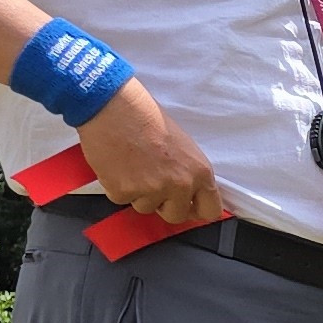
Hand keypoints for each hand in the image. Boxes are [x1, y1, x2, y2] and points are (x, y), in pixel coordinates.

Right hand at [80, 81, 220, 224]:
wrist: (112, 107)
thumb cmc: (146, 117)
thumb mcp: (183, 145)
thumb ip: (189, 172)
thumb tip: (189, 191)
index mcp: (200, 172)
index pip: (210, 210)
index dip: (196, 209)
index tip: (187, 206)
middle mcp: (179, 185)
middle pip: (176, 216)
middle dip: (164, 204)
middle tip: (152, 182)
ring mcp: (151, 191)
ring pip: (146, 207)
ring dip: (139, 193)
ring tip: (132, 166)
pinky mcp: (124, 192)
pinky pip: (121, 199)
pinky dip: (116, 186)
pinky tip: (116, 165)